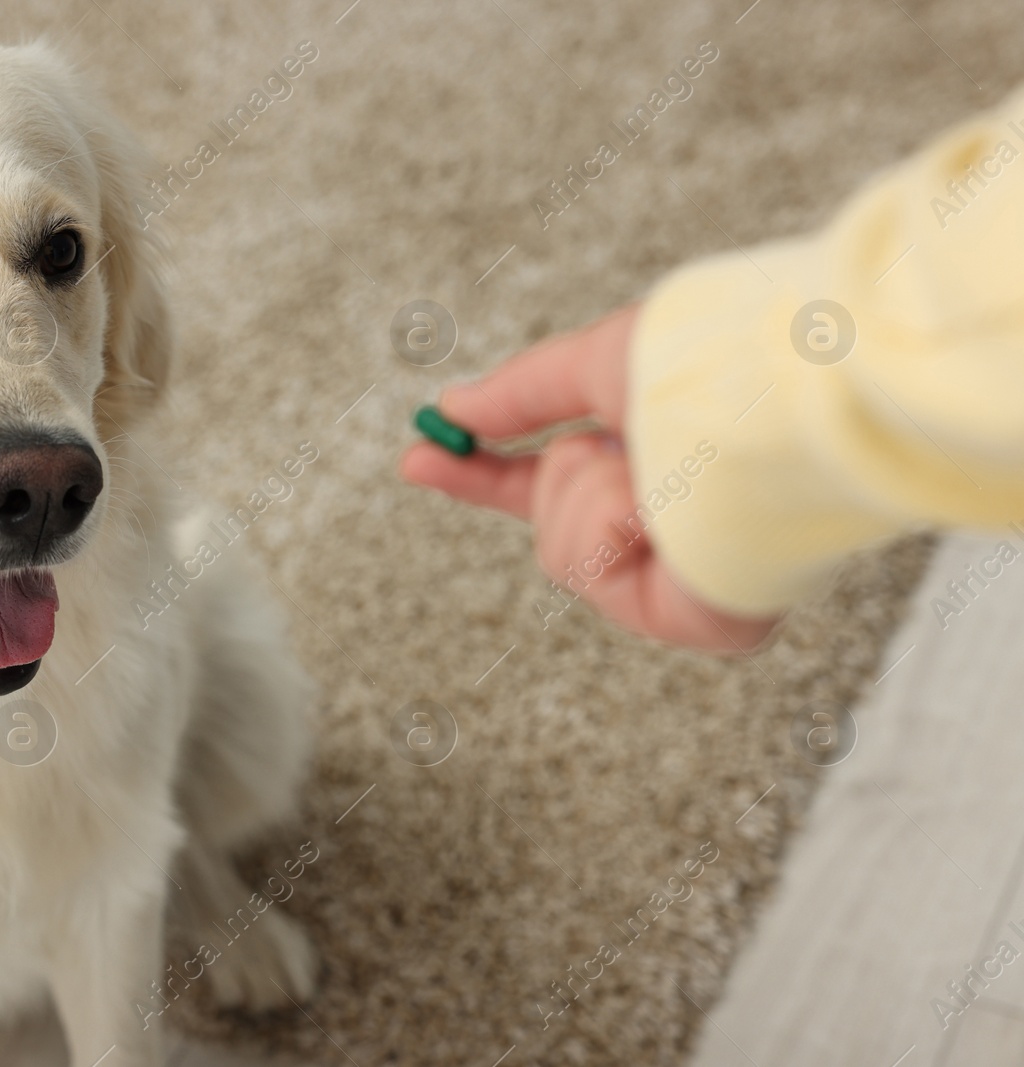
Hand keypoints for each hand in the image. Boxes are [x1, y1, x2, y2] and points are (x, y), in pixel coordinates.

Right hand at [398, 305, 776, 652]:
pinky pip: (595, 577)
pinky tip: (664, 509)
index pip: (552, 485)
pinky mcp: (709, 619)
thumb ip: (521, 394)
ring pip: (562, 550)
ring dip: (589, 493)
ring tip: (655, 468)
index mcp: (657, 468)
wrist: (772, 393)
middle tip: (611, 447)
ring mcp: (693, 579)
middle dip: (561, 476)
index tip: (417, 456)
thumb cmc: (713, 365)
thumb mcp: (595, 363)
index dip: (482, 474)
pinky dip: (610, 526)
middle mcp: (678, 527)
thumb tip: (450, 410)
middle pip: (551, 524)